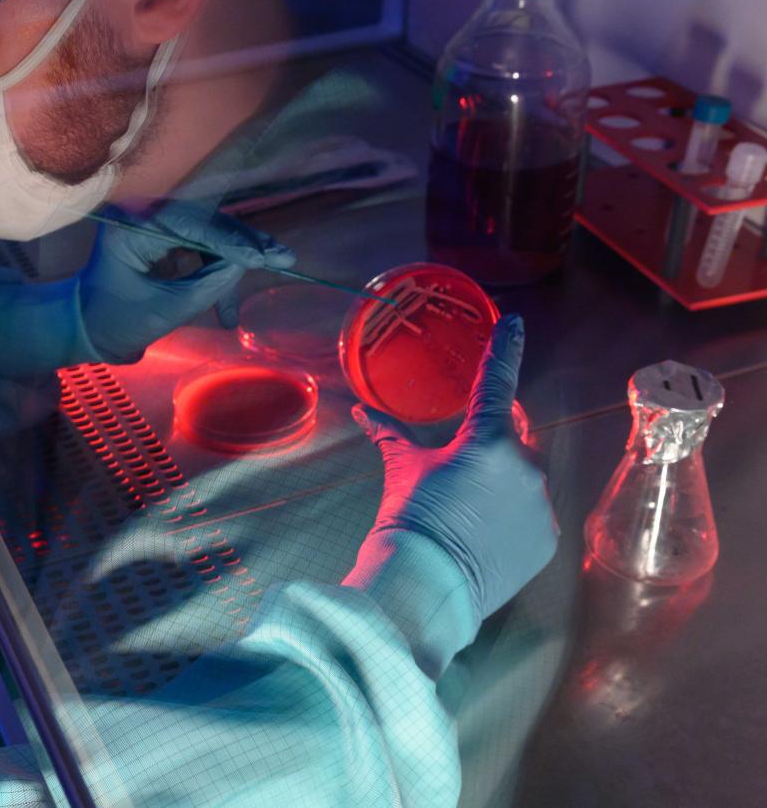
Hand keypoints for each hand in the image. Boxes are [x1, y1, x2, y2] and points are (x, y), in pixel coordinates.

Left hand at [80, 202, 293, 362]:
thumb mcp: (165, 309)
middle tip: (283, 259)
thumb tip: (243, 265)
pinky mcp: (162, 241)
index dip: (232, 242)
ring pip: (209, 236)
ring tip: (255, 290)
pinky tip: (227, 308)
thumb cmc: (114, 321)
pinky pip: (200, 248)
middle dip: (244, 246)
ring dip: (234, 264)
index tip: (264, 257)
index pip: (194, 224)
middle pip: (207, 222)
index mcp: (135, 225)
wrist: (83, 330)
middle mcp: (145, 215)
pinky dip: (218, 271)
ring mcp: (154, 226)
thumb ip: (206, 285)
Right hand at [353, 314, 557, 621]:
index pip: (497, 382)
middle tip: (466, 449)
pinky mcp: (546, 538)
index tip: (514, 323)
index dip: (505, 348)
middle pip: (515, 434)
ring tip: (466, 506)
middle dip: (495, 434)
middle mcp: (525, 466)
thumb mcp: (401, 471)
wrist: (424, 588)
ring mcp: (540, 505)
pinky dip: (511, 513)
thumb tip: (365, 412)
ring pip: (523, 476)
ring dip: (502, 479)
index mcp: (488, 440)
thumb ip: (391, 436)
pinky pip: (531, 512)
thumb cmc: (409, 520)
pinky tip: (482, 531)